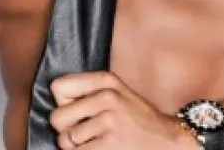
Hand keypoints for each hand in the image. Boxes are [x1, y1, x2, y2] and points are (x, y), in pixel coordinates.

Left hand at [49, 71, 195, 148]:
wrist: (167, 140)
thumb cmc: (137, 119)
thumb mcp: (118, 93)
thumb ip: (89, 91)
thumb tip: (56, 102)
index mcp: (106, 80)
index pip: (58, 87)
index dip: (63, 103)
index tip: (78, 111)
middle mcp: (107, 96)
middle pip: (56, 117)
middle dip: (65, 130)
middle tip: (85, 132)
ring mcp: (109, 121)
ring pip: (65, 140)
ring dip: (76, 147)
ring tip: (96, 142)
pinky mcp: (109, 143)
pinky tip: (101, 149)